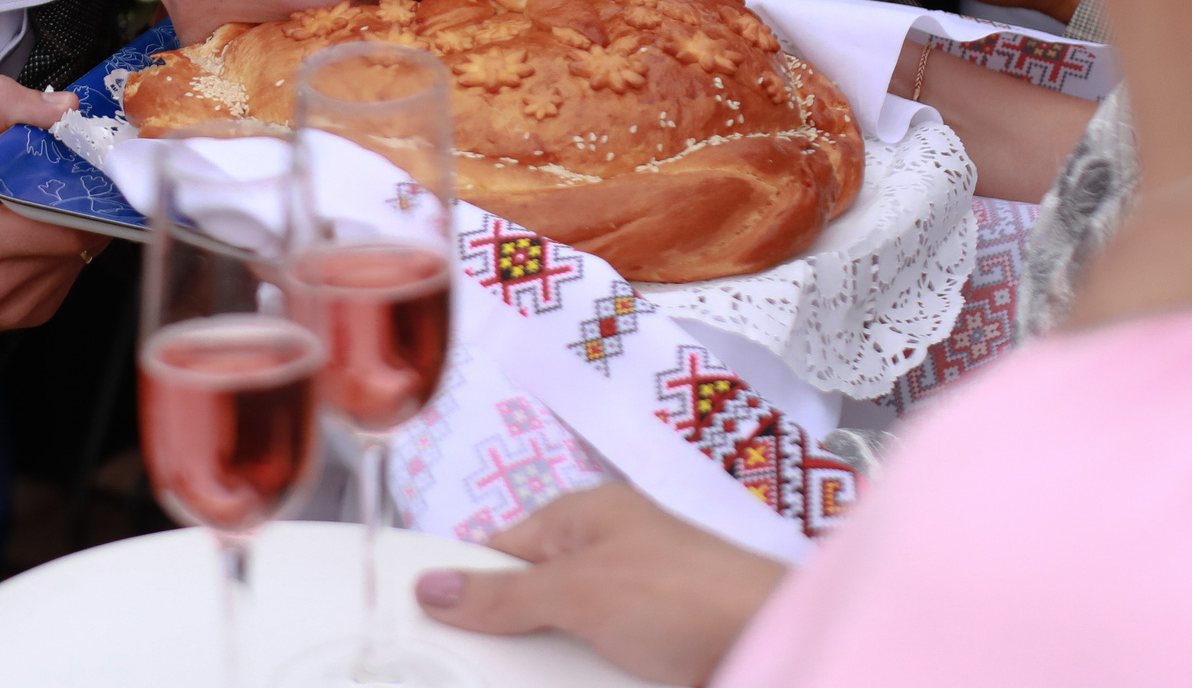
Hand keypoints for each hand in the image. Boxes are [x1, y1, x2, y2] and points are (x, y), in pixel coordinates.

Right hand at [0, 78, 92, 346]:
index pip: (68, 221)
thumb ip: (1, 109)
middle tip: (54, 182)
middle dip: (77, 204)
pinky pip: (64, 279)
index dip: (80, 188)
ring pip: (78, 260)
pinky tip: (27, 236)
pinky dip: (57, 253)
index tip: (74, 167)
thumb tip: (60, 107)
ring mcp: (10, 308)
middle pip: (80, 240)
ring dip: (68, 229)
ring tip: (34, 210)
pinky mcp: (19, 318)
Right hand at [415, 482, 784, 687]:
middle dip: (502, 640)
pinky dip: (577, 683)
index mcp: (588, 520)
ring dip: (542, 673)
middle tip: (452, 671)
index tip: (417, 618)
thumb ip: (505, 594)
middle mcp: (609, 562)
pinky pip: (593, 672)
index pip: (502, 547)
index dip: (463, 581)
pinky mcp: (652, 661)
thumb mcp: (580, 590)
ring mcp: (634, 615)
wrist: (774, 645)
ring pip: (560, 647)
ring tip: (515, 683)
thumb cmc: (688, 594)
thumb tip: (434, 587)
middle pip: (528, 605)